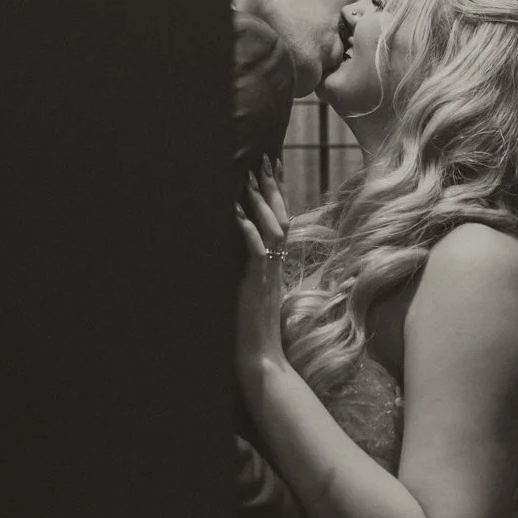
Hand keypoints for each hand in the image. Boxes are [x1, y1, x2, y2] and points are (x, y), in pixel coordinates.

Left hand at [235, 156, 292, 395]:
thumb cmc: (254, 329)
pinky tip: (236, 215)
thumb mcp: (254, 292)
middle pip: (281, 218)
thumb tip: (248, 252)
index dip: (278, 194)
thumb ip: (254, 270)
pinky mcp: (258, 284)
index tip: (274, 169)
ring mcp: (269, 273)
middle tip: (264, 160)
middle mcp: (276, 265)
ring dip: (260, 204)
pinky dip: (247, 231)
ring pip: (272, 230)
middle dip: (272, 188)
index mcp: (276, 264)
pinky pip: (256, 252)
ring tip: (248, 180)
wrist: (261, 356)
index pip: (281, 220)